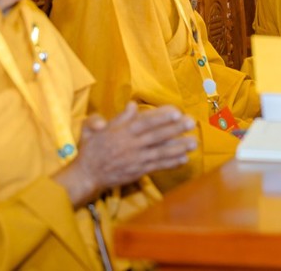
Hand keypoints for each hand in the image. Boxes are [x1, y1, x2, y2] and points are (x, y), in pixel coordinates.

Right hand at [54, 102, 196, 207]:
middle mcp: (131, 145)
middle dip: (175, 129)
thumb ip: (117, 117)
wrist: (86, 174)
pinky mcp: (139, 171)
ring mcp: (136, 159)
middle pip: (157, 136)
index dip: (161, 117)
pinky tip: (183, 159)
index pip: (145, 122)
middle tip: (191, 123)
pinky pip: (157, 167)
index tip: (176, 111)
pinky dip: (171, 164)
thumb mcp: (97, 127)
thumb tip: (132, 105)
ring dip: (178, 148)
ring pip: (160, 152)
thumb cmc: (92, 148)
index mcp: (122, 132)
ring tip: (193, 142)